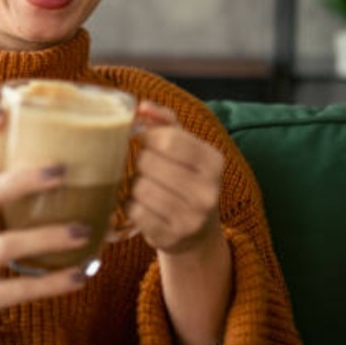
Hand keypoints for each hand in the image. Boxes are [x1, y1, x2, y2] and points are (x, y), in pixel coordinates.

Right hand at [0, 105, 89, 344]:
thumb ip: (2, 205)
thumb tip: (58, 173)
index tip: (2, 109)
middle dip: (23, 180)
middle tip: (63, 169)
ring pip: (5, 245)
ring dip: (48, 236)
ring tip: (83, 230)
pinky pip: (17, 290)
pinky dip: (51, 284)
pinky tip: (79, 276)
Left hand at [129, 101, 225, 254]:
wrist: (197, 233)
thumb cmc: (185, 178)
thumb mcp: (184, 147)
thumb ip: (164, 121)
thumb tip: (142, 106)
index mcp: (214, 162)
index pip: (168, 139)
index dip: (148, 137)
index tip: (145, 142)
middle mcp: (208, 191)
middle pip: (149, 162)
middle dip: (140, 162)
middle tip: (146, 168)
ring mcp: (192, 218)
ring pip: (140, 187)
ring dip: (134, 185)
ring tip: (144, 187)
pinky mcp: (171, 238)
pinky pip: (135, 212)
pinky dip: (131, 206)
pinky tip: (141, 206)